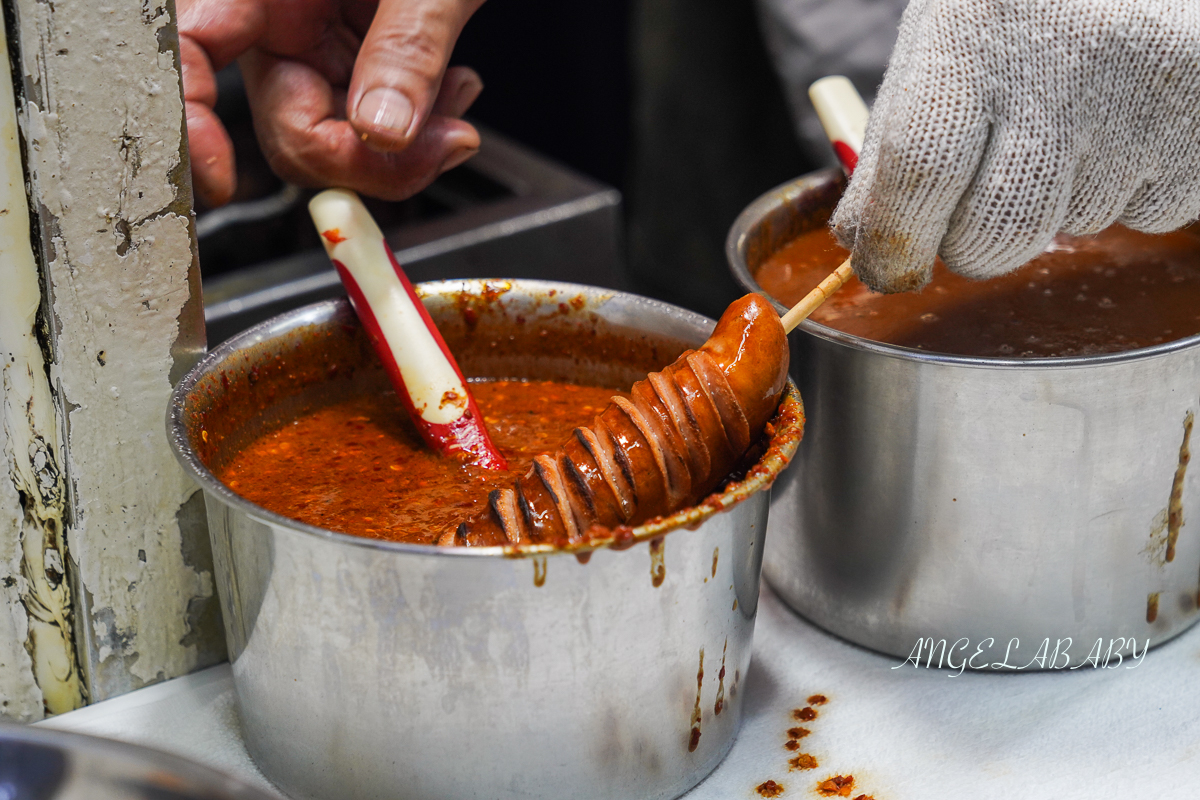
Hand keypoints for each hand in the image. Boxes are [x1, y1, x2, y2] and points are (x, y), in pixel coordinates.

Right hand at [179, 0, 484, 207]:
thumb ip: (406, 50)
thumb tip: (380, 132)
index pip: (191, 55)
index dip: (191, 123)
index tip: (221, 178)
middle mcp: (278, 16)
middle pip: (287, 128)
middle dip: (365, 158)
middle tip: (442, 144)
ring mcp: (318, 41)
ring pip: (338, 139)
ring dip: (406, 148)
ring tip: (458, 101)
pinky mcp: (357, 58)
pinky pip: (372, 124)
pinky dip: (419, 128)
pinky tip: (453, 89)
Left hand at [831, 0, 1199, 292]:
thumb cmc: (1022, 12)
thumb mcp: (943, 46)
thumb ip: (894, 144)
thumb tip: (861, 242)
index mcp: (973, 34)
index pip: (920, 171)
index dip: (896, 240)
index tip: (888, 267)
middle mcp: (1059, 64)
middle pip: (993, 233)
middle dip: (972, 245)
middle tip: (979, 204)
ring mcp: (1141, 100)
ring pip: (1069, 228)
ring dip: (1054, 208)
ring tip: (1068, 127)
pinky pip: (1144, 215)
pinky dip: (1125, 192)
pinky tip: (1126, 125)